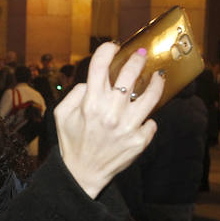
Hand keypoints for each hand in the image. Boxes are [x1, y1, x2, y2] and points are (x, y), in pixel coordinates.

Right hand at [54, 42, 163, 198]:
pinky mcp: (139, 141)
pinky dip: (147, 119)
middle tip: (141, 54)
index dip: (108, 50)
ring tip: (159, 76)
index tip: (113, 46)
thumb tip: (91, 81)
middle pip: (130, 74)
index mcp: (89, 103)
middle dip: (137, 59)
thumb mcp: (61, 115)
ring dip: (157, 82)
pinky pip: (151, 122)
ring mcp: (127, 127)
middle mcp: (110, 112)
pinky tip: (144, 117)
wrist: (82, 174)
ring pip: (151, 96)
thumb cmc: (71, 142)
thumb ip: (75, 93)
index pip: (100, 65)